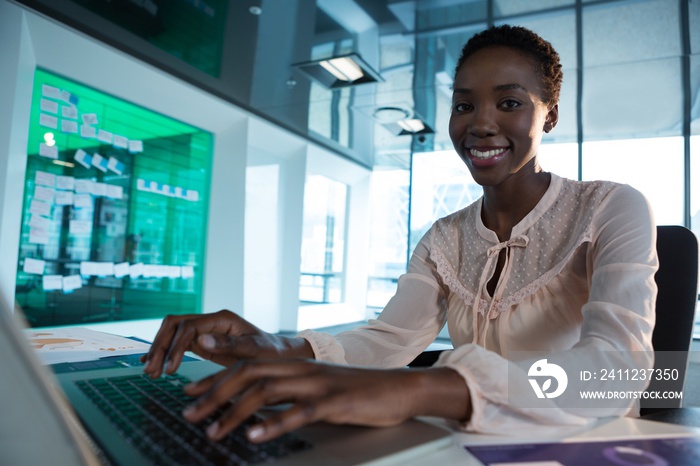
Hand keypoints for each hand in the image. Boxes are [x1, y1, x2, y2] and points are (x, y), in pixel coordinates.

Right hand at [140, 310, 312, 377]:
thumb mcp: (254, 350)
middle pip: (174, 325)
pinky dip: (164, 352)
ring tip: (150, 373)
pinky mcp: (203, 341)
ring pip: (172, 333)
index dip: (175, 346)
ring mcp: (205, 330)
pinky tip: (152, 363)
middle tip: (152, 371)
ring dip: (159, 350)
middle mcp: (210, 321)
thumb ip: (229, 345)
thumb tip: (200, 340)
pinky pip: (178, 342)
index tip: (169, 369)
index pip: (188, 326)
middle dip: (160, 346)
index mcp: (222, 318)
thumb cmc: (270, 351)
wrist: (279, 354)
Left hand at [181, 360, 470, 442]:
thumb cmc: (357, 392)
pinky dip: (274, 423)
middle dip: (213, 393)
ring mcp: (316, 384)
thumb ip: (289, 393)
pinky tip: (255, 436)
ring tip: (213, 431)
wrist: (398, 388)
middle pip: (247, 373)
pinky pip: (298, 412)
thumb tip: (257, 410)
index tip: (190, 391)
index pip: (246, 363)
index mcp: (295, 365)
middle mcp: (300, 369)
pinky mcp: (332, 402)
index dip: (215, 377)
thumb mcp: (318, 388)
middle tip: (189, 413)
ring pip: (265, 390)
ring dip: (234, 411)